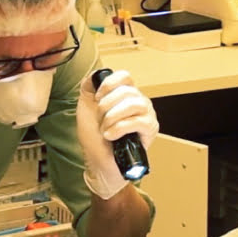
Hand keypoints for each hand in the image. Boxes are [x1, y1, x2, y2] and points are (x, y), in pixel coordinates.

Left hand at [77, 69, 158, 199]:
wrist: (98, 162)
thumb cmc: (95, 137)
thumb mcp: (86, 107)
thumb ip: (89, 87)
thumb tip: (94, 75)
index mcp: (126, 94)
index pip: (124, 76)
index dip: (109, 84)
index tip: (97, 98)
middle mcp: (139, 102)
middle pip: (127, 90)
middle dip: (107, 106)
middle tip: (100, 120)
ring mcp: (147, 115)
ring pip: (133, 104)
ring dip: (112, 118)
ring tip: (105, 130)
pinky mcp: (151, 129)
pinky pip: (138, 121)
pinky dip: (119, 128)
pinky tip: (111, 136)